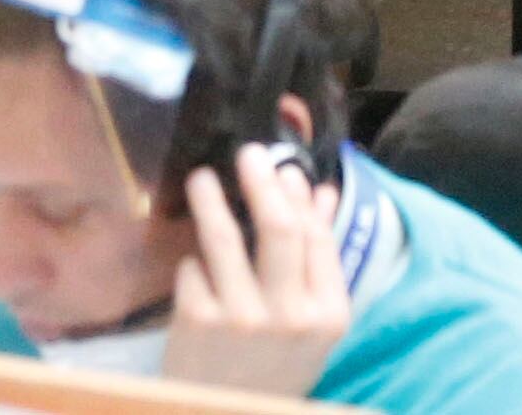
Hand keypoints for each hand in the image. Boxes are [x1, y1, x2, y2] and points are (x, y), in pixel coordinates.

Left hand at [161, 145, 352, 402]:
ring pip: (226, 236)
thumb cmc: (273, 367)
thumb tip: (323, 191)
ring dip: (211, 198)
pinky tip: (194, 264)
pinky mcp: (199, 320)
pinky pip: (193, 267)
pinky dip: (192, 260)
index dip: (298, 196)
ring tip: (202, 179)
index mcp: (328, 315)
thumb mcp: (310, 324)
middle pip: (278, 227)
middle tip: (247, 154)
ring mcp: (242, 317)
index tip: (284, 170)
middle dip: (261, 181)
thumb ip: (319, 259)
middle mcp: (290, 315)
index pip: (316, 237)